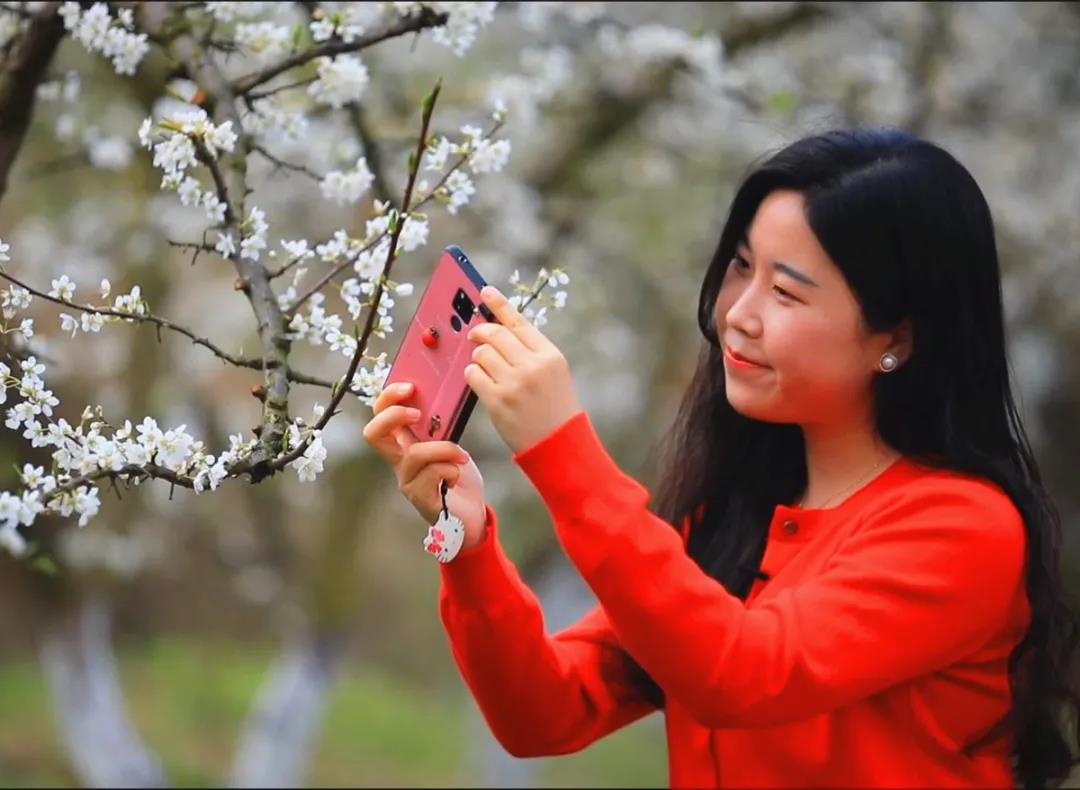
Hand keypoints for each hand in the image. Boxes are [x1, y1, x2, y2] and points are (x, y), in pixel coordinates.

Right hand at [362, 382, 487, 549]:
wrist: (471, 515)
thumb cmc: (458, 477)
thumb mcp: (450, 444)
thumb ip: (440, 426)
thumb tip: (444, 395)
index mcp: (403, 445)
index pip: (379, 416)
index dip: (387, 398)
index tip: (410, 386)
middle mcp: (399, 463)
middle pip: (372, 434)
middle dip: (393, 414)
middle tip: (418, 413)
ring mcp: (407, 482)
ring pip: (415, 454)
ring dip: (445, 449)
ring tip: (462, 457)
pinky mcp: (421, 499)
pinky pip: (434, 474)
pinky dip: (452, 469)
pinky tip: (458, 476)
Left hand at [465, 285, 583, 454]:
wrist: (558, 445)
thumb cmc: (554, 408)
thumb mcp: (554, 373)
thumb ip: (531, 350)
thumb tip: (499, 328)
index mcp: (550, 355)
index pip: (519, 321)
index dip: (499, 304)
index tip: (485, 292)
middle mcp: (533, 366)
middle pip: (494, 334)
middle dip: (481, 332)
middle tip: (475, 336)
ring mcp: (515, 383)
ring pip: (481, 353)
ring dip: (478, 358)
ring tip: (487, 370)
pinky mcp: (498, 401)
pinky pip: (473, 375)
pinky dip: (473, 375)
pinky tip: (481, 382)